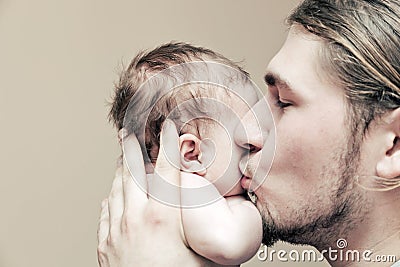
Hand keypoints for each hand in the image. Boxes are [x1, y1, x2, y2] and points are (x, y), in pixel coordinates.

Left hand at [97, 121, 221, 266]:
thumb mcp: (210, 252)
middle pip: (132, 172)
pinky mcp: (107, 246)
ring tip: (121, 157)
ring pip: (117, 189)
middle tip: (129, 130)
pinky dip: (111, 197)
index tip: (169, 126)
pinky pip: (106, 212)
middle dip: (132, 147)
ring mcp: (118, 232)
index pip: (167, 168)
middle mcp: (136, 218)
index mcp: (164, 216)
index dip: (170, 143)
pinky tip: (113, 193)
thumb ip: (214, 224)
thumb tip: (233, 206)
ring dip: (120, 170)